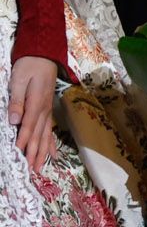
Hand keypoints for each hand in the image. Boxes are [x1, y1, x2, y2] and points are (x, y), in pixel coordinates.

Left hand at [8, 56, 56, 171]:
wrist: (43, 55)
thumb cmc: (29, 66)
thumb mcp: (18, 80)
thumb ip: (17, 100)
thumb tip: (15, 120)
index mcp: (36, 103)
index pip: (28, 126)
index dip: (23, 141)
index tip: (18, 155)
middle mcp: (44, 110)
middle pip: (39, 135)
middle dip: (34, 153)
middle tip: (31, 171)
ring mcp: (48, 111)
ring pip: (45, 136)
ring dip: (42, 153)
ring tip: (40, 168)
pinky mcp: (48, 110)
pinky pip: (50, 130)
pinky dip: (51, 144)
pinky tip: (52, 155)